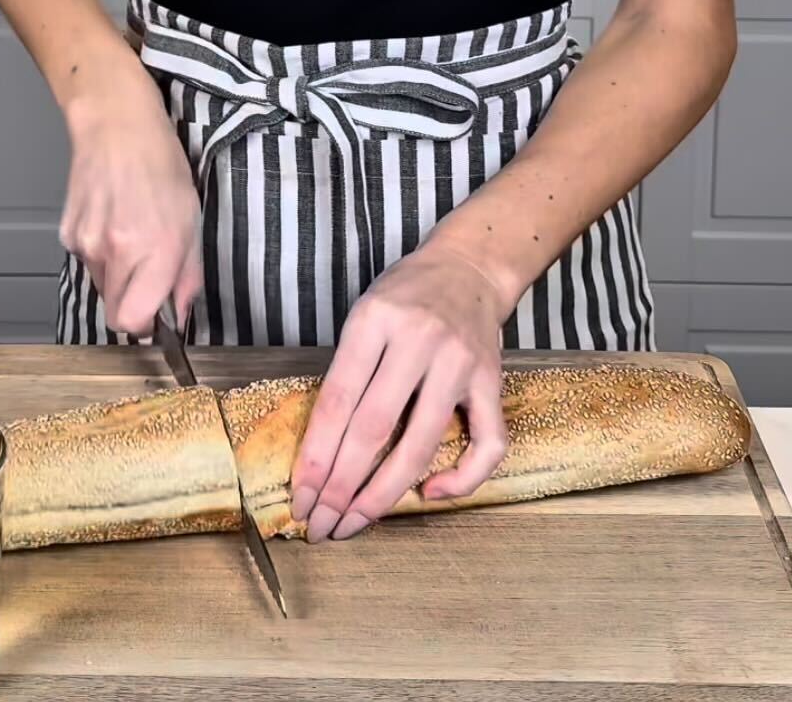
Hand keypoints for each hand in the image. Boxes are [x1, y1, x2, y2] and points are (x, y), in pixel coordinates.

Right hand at [59, 63, 202, 337]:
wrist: (116, 125)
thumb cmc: (161, 164)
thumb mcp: (192, 218)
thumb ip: (188, 275)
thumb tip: (179, 316)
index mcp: (154, 249)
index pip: (133, 321)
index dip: (146, 324)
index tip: (157, 311)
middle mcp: (116, 251)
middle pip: (115, 312)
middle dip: (132, 301)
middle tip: (147, 270)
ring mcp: (85, 243)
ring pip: (101, 286)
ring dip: (117, 274)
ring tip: (130, 232)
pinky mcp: (66, 233)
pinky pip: (86, 262)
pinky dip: (99, 252)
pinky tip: (111, 219)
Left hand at [288, 233, 510, 541]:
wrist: (469, 266)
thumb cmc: (406, 295)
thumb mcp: (364, 313)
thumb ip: (348, 370)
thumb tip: (323, 448)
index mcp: (375, 320)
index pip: (338, 401)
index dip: (315, 456)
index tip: (299, 496)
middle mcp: (418, 340)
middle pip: (372, 429)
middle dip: (340, 486)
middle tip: (319, 525)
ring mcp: (459, 363)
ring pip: (420, 445)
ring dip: (382, 495)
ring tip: (353, 523)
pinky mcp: (491, 381)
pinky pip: (486, 445)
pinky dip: (460, 480)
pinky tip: (427, 494)